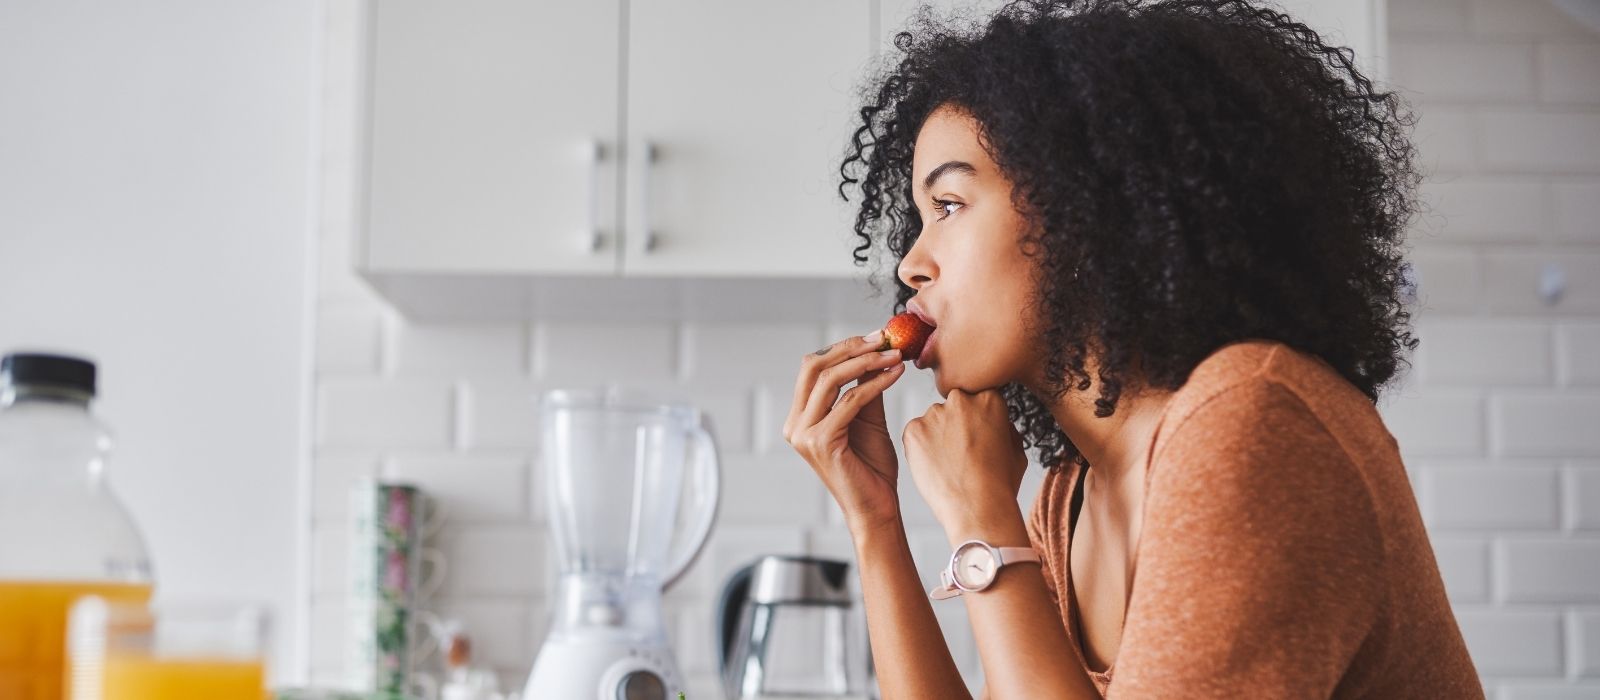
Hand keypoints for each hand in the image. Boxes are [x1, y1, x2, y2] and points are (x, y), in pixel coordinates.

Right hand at [783, 331, 907, 531]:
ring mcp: (804, 434)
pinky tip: (895, 374)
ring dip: (865, 362)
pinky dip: (875, 383)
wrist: (877, 507)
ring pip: (830, 380)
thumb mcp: (867, 418)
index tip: (876, 336)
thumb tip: (874, 352)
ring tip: (894, 354)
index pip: (813, 368)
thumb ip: (863, 387)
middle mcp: (795, 424)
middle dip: (850, 348)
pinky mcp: (821, 442)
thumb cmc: (872, 468)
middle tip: (883, 339)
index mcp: (800, 417)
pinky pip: (850, 401)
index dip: (843, 347)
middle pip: (814, 367)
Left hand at [902, 389, 1028, 536]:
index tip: (977, 438)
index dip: (977, 421)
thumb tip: (995, 422)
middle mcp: (960, 400)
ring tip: (948, 465)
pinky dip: (921, 449)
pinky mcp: (913, 430)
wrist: (978, 508)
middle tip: (961, 453)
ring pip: (933, 421)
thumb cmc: (1000, 484)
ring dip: (937, 436)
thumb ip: (1004, 426)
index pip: (977, 399)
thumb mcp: (1016, 449)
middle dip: (956, 425)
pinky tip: (934, 468)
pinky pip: (915, 435)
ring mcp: (934, 414)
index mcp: (989, 398)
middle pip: (953, 407)